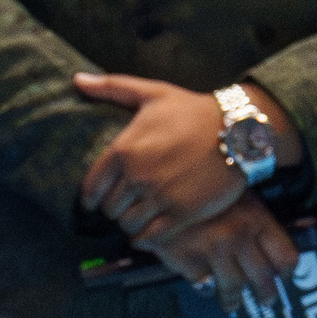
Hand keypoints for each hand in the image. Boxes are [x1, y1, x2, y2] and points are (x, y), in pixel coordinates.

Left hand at [73, 74, 254, 242]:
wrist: (238, 130)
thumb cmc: (193, 110)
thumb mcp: (152, 93)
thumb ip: (111, 87)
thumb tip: (78, 79)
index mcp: (124, 150)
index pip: (92, 187)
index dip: (91, 197)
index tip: (95, 200)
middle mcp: (138, 176)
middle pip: (110, 208)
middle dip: (113, 208)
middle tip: (122, 205)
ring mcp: (160, 197)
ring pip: (128, 224)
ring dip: (129, 223)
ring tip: (137, 217)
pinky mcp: (182, 213)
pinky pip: (151, 237)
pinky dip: (144, 238)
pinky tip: (147, 232)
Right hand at [147, 195, 301, 309]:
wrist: (163, 183)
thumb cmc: (206, 188)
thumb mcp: (239, 197)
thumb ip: (258, 224)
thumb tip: (281, 250)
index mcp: (256, 219)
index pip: (285, 257)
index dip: (286, 273)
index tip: (282, 278)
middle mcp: (237, 236)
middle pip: (263, 279)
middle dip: (266, 295)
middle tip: (265, 300)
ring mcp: (212, 250)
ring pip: (233, 289)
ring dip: (234, 300)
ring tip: (232, 303)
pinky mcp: (187, 260)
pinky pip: (203, 284)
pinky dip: (205, 286)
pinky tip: (205, 284)